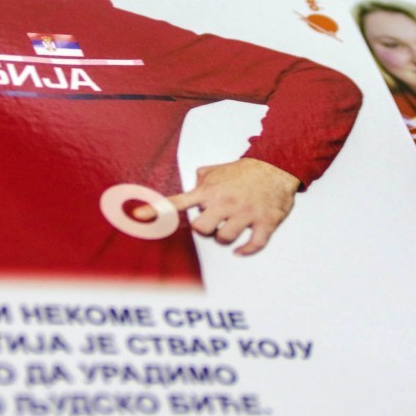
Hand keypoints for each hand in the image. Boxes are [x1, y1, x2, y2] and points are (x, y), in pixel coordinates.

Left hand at [135, 159, 300, 254]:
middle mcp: (225, 203)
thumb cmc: (246, 170)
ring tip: (230, 228)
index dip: (156, 210)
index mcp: (210, 191)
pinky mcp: (264, 222)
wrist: (277, 165)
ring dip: (224, 238)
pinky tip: (242, 248)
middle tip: (213, 222)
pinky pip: (253, 245)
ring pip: (224, 239)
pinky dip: (246, 250)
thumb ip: (202, 177)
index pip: (178, 202)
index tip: (138, 217)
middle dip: (204, 229)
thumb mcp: (218, 169)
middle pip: (201, 229)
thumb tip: (193, 182)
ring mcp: (245, 213)